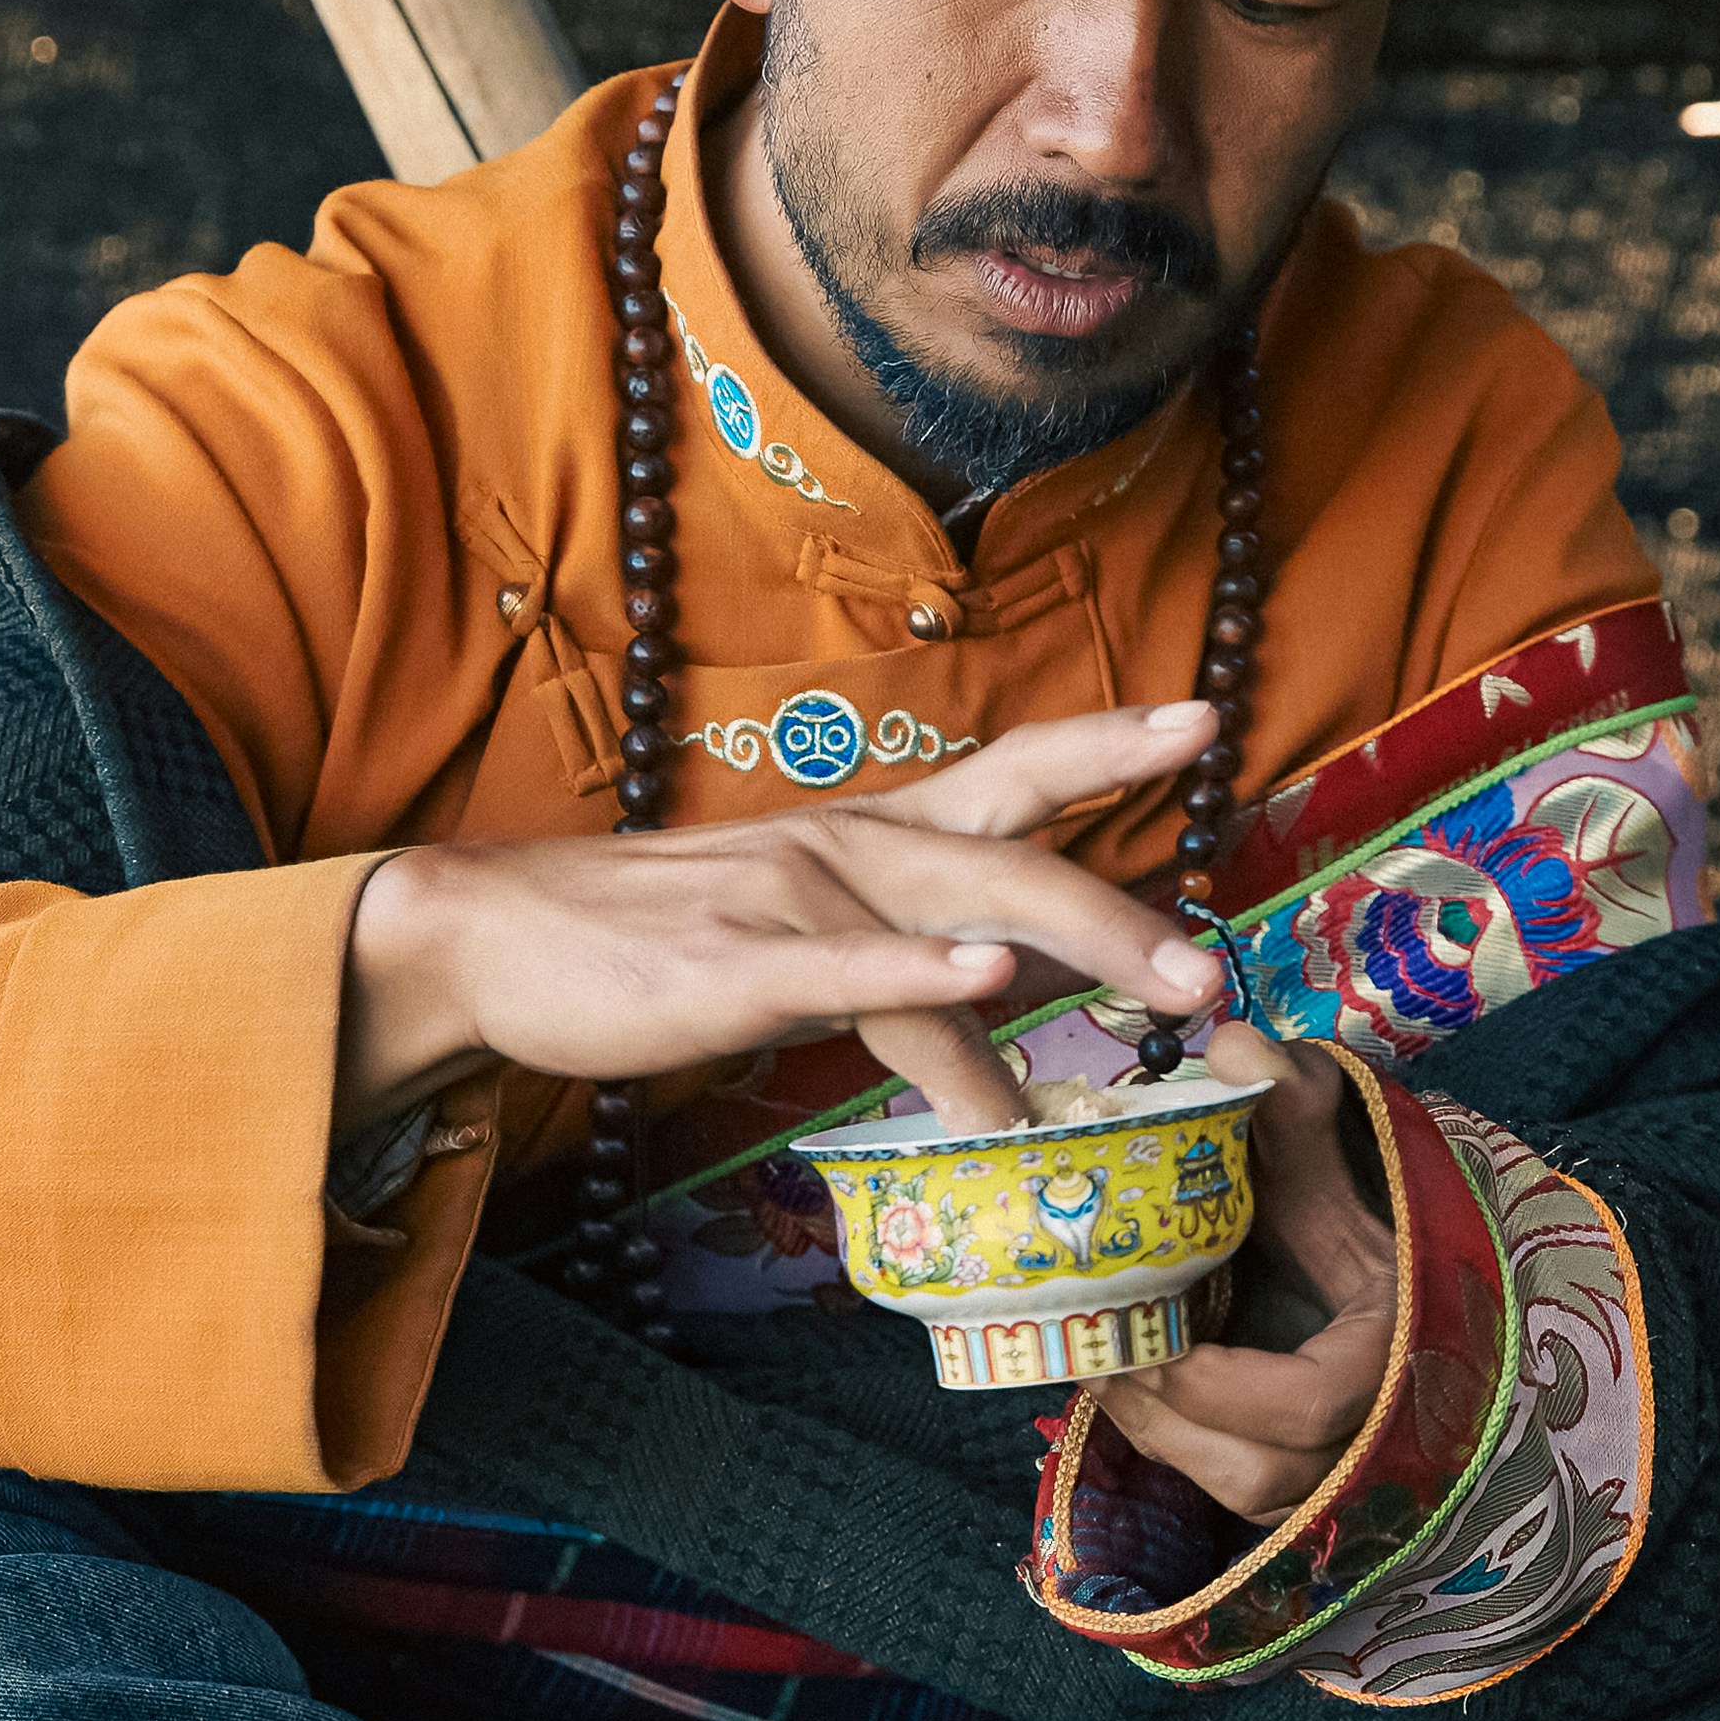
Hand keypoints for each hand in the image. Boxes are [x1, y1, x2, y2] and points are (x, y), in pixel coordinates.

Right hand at [336, 702, 1230, 1136]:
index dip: (1105, 744)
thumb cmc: (659, 938)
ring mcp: (793, 901)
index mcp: (869, 833)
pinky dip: (923, 972)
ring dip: (1075, 959)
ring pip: (958, 921)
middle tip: (1220, 972)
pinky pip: (845, 970)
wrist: (498, 936)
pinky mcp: (735, 967)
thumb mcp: (802, 929)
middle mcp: (848, 847)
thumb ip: (906, 945)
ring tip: (1172, 998)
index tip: (1202, 722)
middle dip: (1131, 916)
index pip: (1009, 771)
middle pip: (1018, 861)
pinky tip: (986, 979)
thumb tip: (1010, 985)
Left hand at [1080, 1023, 1401, 1518]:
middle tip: (1097, 1352)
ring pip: (1243, 1492)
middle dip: (1166, 1416)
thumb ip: (1294, 1115)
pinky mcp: (1311, 1500)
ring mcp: (1348, 1482)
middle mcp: (1383, 1439)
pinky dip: (1178, 1450)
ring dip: (1162, 1435)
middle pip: (1261, 1468)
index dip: (1216, 1387)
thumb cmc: (1370, 1235)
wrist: (1404, 1299)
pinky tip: (1137, 1395)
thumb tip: (1234, 1042)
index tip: (1148, 1342)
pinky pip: (1236, 1497)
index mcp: (1401, 1359)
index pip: (1311, 1406)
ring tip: (1104, 1368)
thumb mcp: (1339, 1175)